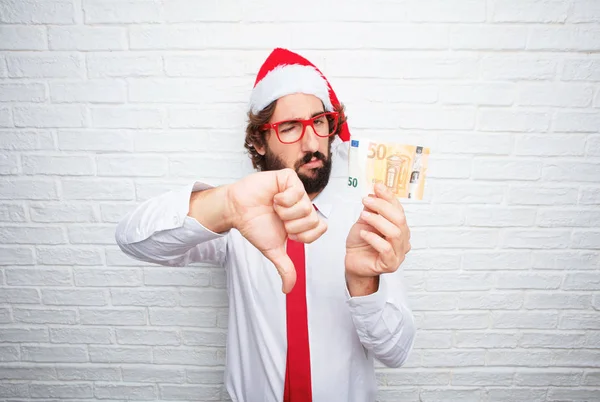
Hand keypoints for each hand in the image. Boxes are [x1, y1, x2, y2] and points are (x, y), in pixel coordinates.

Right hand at [226, 168, 326, 292]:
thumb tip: (288, 290)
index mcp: (303, 220)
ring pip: (305, 206)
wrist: (236, 210)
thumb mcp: (273, 249)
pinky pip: (296, 189)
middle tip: (278, 219)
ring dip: (284, 211)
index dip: (302, 234)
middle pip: (313, 219)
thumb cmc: (254, 225)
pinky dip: (282, 198)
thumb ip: (285, 268)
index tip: (287, 232)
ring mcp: (296, 190)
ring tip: (274, 207)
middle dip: (291, 224)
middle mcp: (302, 204)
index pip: (320, 228)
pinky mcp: (287, 177)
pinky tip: (273, 198)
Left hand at [345, 183, 410, 279]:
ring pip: (395, 233)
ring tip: (364, 215)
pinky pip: (386, 249)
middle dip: (383, 207)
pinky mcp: (390, 264)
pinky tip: (364, 233)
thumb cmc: (361, 243)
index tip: (377, 186)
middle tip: (367, 200)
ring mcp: (398, 253)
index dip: (389, 196)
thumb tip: (375, 192)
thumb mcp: (365, 220)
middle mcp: (402, 240)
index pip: (399, 209)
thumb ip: (371, 208)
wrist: (353, 262)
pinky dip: (374, 239)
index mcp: (399, 227)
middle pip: (399, 219)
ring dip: (378, 221)